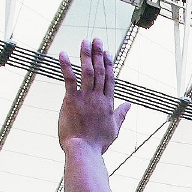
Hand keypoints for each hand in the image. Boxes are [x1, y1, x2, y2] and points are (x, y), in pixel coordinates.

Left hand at [58, 38, 129, 153]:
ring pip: (88, 72)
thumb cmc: (97, 143)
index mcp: (108, 104)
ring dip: (86, 55)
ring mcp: (85, 98)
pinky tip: (63, 54)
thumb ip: (121, 115)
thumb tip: (129, 105)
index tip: (107, 52)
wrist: (84, 151)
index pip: (110, 79)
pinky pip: (69, 80)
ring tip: (84, 42)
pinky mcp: (71, 101)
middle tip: (96, 40)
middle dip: (98, 54)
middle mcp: (98, 98)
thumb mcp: (114, 129)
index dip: (109, 63)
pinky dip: (66, 66)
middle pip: (100, 71)